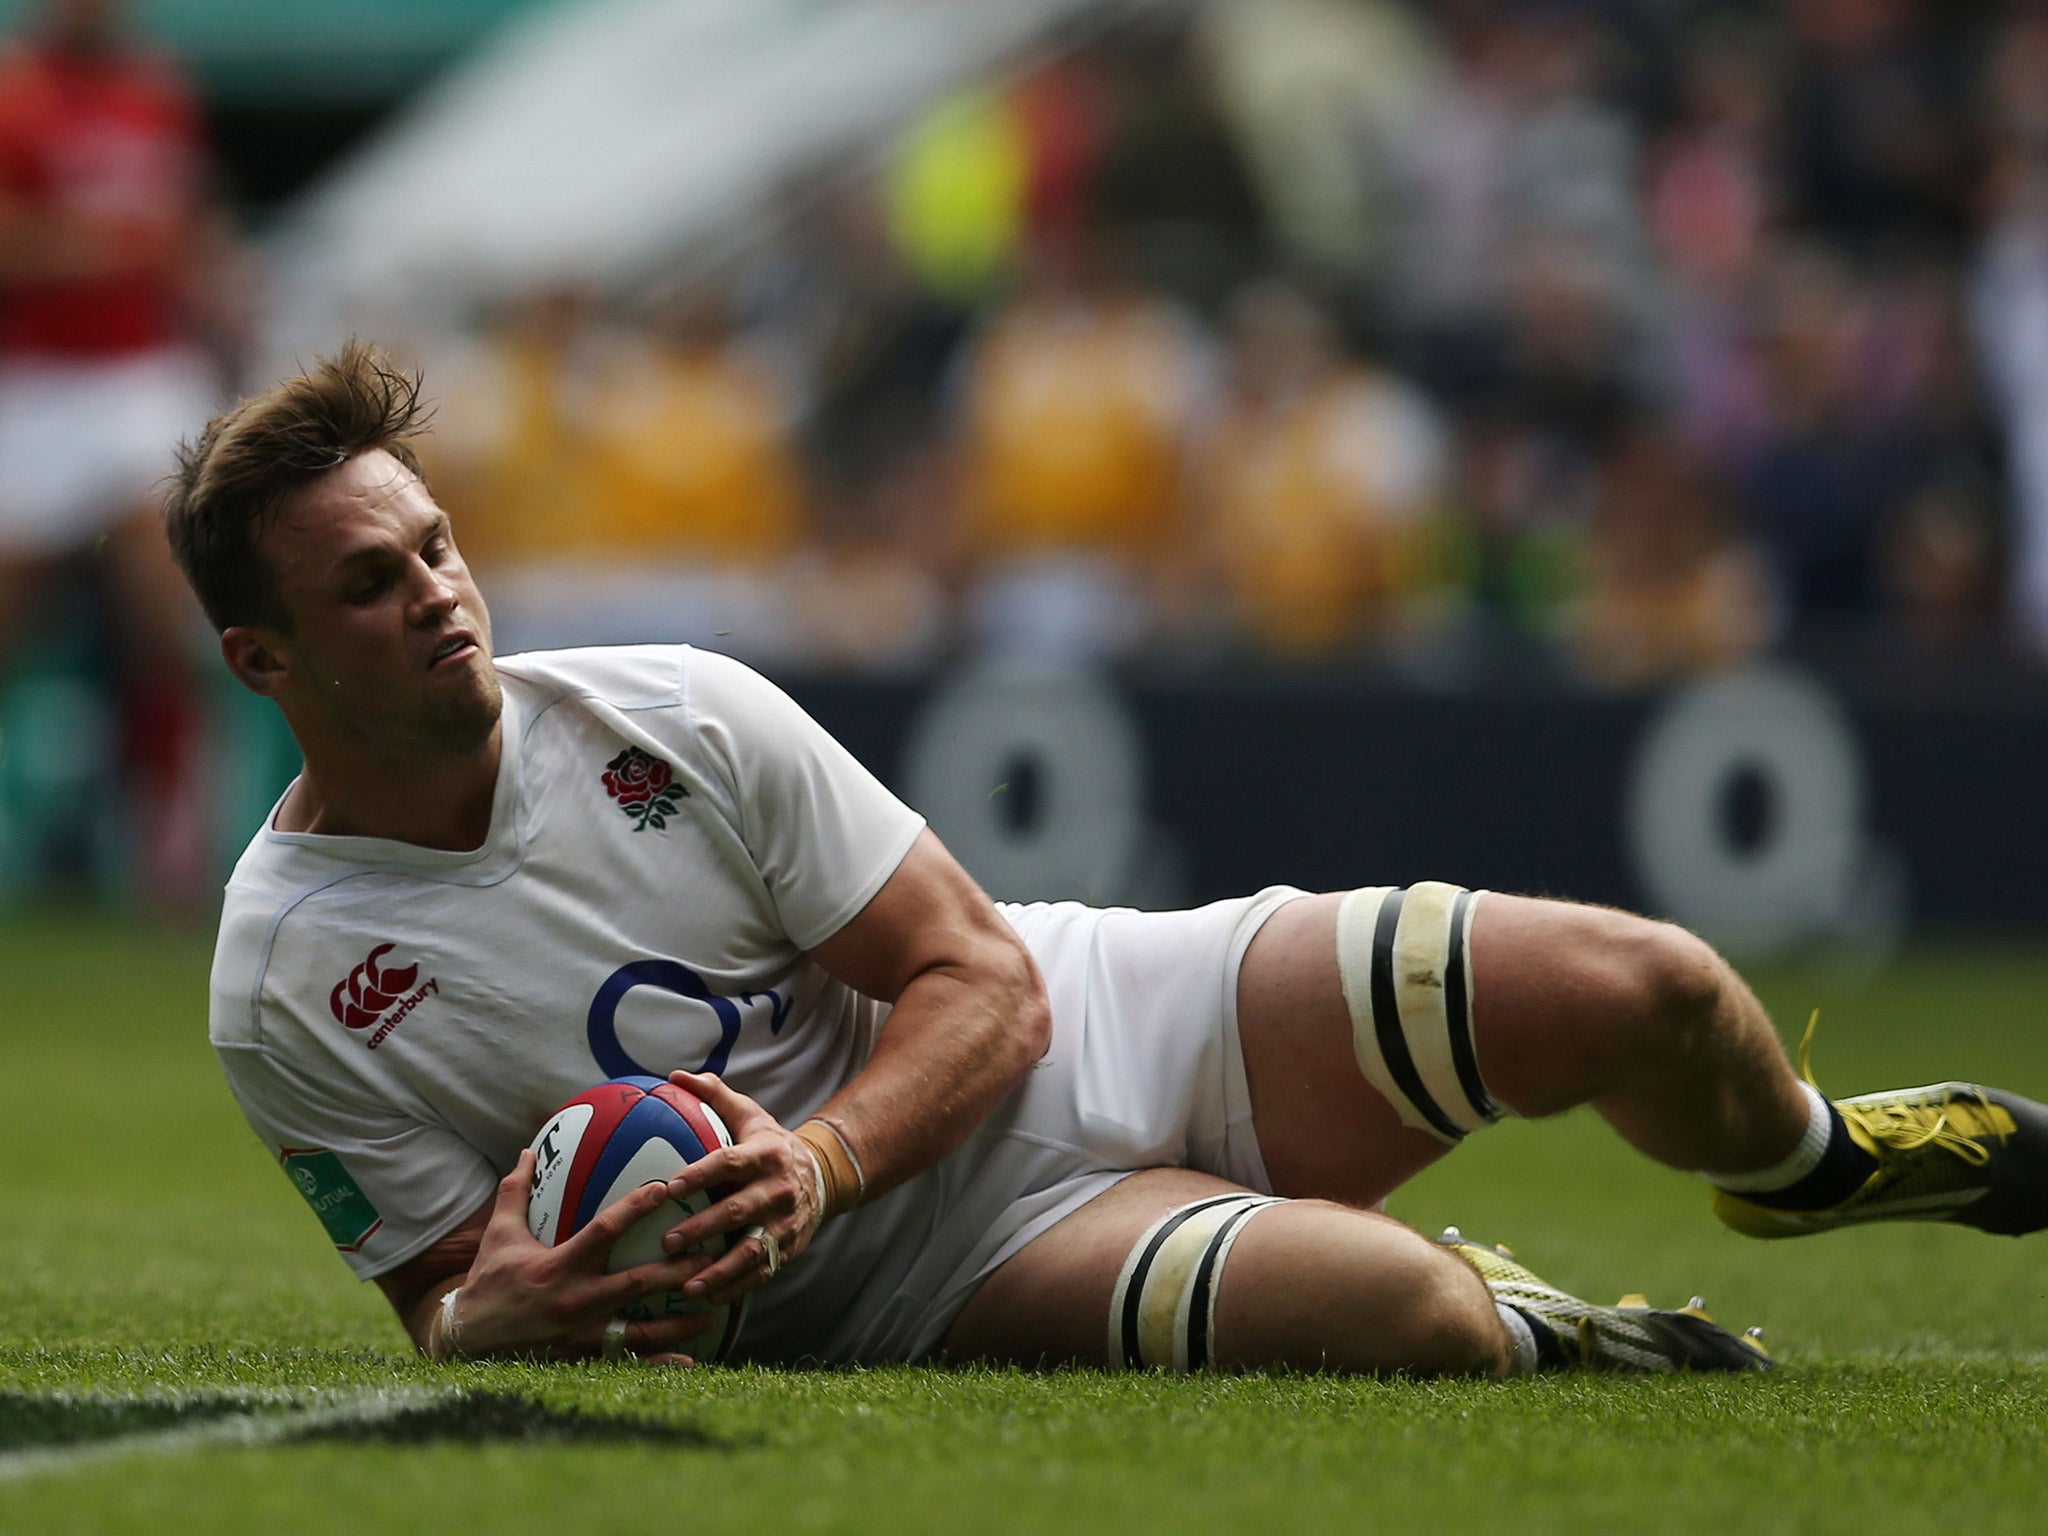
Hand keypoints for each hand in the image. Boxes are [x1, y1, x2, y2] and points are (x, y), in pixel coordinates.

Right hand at [448, 1148, 719, 1362]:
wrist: (467, 1338)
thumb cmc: (489, 1279)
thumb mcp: (499, 1233)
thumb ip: (516, 1191)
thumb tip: (529, 1148)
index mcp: (557, 1266)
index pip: (603, 1232)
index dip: (633, 1210)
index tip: (664, 1189)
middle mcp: (574, 1300)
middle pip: (633, 1284)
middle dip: (673, 1270)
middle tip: (709, 1253)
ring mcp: (580, 1333)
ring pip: (638, 1330)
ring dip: (678, 1322)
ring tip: (713, 1309)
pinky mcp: (582, 1356)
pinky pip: (626, 1360)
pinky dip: (658, 1361)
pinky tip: (690, 1359)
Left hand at [660, 1071, 824, 1306]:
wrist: (825, 1174)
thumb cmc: (770, 1143)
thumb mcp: (749, 1115)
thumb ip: (713, 1095)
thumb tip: (674, 1075)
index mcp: (765, 1154)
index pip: (729, 1163)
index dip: (699, 1175)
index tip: (668, 1188)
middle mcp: (778, 1189)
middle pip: (737, 1211)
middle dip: (701, 1229)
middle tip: (667, 1242)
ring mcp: (785, 1222)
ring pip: (751, 1251)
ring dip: (718, 1271)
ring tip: (686, 1285)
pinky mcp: (788, 1248)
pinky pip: (761, 1273)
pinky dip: (736, 1288)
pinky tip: (707, 1297)